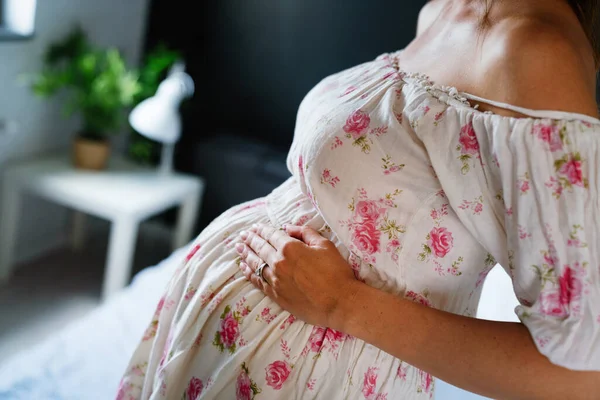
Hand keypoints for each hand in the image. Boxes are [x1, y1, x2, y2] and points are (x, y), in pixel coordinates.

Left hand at [235, 223, 356, 327]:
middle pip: (260, 248)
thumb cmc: (337, 272)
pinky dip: (249, 273)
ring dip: (246, 254)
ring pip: (255, 264)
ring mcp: (275, 281)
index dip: (262, 229)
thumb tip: (287, 228)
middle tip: (243, 235)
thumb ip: (305, 233)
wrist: (340, 303)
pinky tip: (244, 268)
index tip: (255, 227)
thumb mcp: (325, 245)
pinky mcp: (276, 296)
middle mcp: (278, 263)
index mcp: (290, 248)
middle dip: (250, 239)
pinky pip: (257, 282)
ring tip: (239, 248)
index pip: (271, 235)